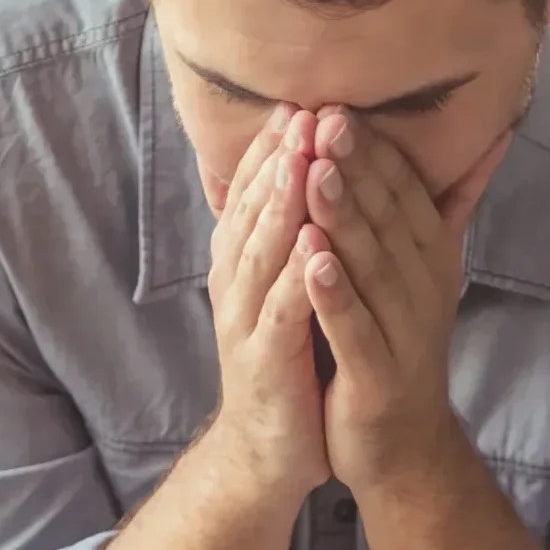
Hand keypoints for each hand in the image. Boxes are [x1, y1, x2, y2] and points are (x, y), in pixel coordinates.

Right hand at [207, 104, 328, 502]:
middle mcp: (235, 282)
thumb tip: (314, 175)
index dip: (276, 147)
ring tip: (305, 159)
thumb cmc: (289, 362)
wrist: (268, 450)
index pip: (255, 191)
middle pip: (254, 209)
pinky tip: (312, 247)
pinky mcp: (265, 359)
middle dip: (281, 159)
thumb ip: (300, 233)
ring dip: (282, 204)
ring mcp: (245, 320)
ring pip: (261, 251)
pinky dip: (295, 278)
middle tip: (305, 109)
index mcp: (243, 261)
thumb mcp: (291, 289)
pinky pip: (280, 311)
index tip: (303, 100)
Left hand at [302, 109, 508, 491]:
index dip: (376, 148)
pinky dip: (333, 292)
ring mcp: (403, 333)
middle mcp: (423, 288)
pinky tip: (309, 260)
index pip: (406, 191)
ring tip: (315, 172)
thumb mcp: (430, 269)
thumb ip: (453, 203)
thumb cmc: (401, 346)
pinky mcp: (376, 375)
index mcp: (431, 258)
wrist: (402, 446)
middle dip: (358, 168)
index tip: (341, 101)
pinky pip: (352, 326)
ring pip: (371, 266)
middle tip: (328, 118)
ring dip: (344, 218)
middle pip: (388, 219)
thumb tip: (494, 135)